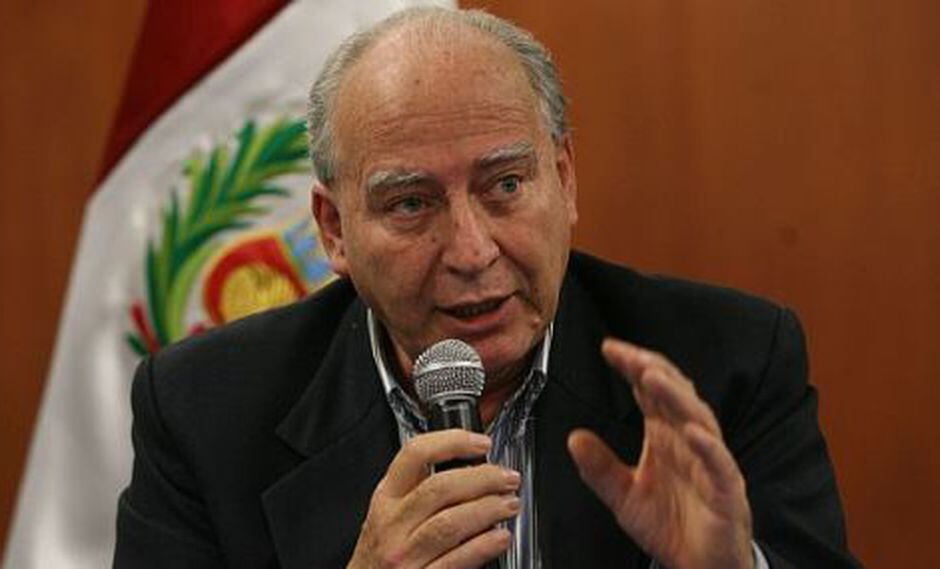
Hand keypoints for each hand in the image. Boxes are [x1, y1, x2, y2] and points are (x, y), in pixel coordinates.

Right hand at [348, 429, 520, 568]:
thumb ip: (418, 490)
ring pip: (450, 523)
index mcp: (385, 499)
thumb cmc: (379, 556)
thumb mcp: (387, 514)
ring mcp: (404, 556)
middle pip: (440, 488)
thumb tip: (470, 466)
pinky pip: (456, 560)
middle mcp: (392, 525)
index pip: (414, 454)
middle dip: (482, 478)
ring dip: (488, 509)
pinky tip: (500, 537)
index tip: (481, 443)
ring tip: (509, 504)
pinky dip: (483, 545)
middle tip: (507, 478)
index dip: (452, 442)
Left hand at [567, 339, 753, 568]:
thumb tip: (574, 438)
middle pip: (675, 395)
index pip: (650, 392)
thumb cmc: (672, 526)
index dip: (633, 368)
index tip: (610, 349)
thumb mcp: (623, 496)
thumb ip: (599, 467)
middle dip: (653, 371)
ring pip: (698, 419)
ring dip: (677, 397)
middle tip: (631, 356)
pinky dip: (709, 446)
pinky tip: (693, 432)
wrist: (700, 568)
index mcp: (665, 436)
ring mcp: (710, 463)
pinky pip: (720, 464)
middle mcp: (688, 442)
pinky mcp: (726, 491)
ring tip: (654, 377)